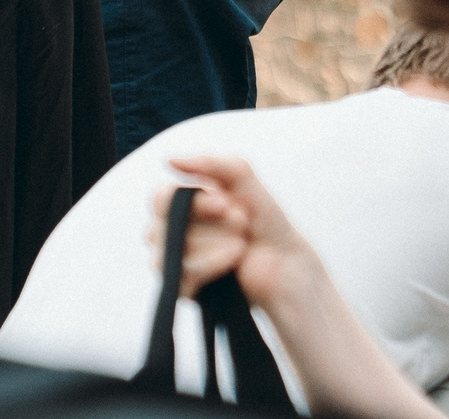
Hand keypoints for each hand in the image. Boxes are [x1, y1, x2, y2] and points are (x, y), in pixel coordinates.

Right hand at [154, 156, 312, 308]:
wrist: (286, 262)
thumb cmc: (263, 219)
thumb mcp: (242, 178)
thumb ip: (210, 162)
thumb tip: (168, 160)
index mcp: (180, 203)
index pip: (162, 199)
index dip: (193, 202)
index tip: (225, 203)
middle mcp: (170, 230)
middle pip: (165, 226)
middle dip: (212, 224)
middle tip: (242, 223)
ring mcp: (174, 261)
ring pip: (173, 252)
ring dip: (215, 245)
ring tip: (241, 245)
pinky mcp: (184, 288)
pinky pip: (179, 279)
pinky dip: (209, 267)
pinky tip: (232, 262)